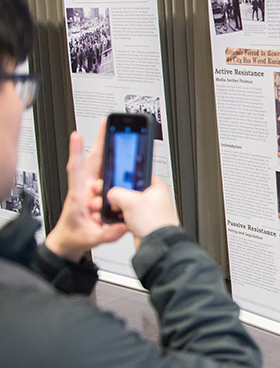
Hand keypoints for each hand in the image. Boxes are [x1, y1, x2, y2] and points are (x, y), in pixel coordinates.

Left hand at [45, 126, 128, 261]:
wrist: (68, 241)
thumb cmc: (74, 237)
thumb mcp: (92, 239)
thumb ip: (107, 233)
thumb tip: (122, 225)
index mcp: (79, 198)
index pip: (77, 171)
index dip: (77, 153)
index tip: (77, 136)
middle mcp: (83, 190)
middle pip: (91, 161)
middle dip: (99, 141)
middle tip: (105, 125)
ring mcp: (88, 189)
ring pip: (97, 165)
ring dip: (104, 149)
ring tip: (111, 134)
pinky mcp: (93, 192)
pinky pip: (102, 174)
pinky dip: (109, 163)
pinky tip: (115, 156)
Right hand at [106, 176, 179, 247]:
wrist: (158, 245)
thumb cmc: (155, 223)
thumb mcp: (131, 202)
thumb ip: (117, 192)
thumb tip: (110, 193)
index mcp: (157, 187)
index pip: (138, 174)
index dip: (125, 176)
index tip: (114, 178)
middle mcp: (153, 197)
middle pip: (130, 189)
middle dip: (118, 194)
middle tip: (111, 196)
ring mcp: (147, 209)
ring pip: (127, 203)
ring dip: (117, 206)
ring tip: (113, 209)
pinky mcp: (142, 220)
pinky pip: (127, 214)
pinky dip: (120, 216)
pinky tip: (116, 218)